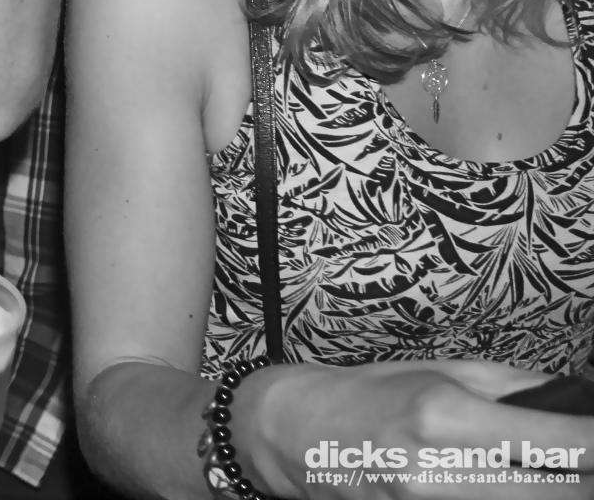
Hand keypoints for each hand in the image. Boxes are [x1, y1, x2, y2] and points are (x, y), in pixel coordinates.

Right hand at [242, 359, 593, 498]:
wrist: (296, 433)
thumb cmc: (369, 395)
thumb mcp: (442, 372)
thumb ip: (518, 389)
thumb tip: (579, 400)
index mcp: (449, 416)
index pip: (563, 443)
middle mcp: (442, 469)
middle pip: (559, 494)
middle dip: (586, 479)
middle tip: (587, 467)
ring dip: (552, 491)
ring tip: (556, 476)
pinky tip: (513, 487)